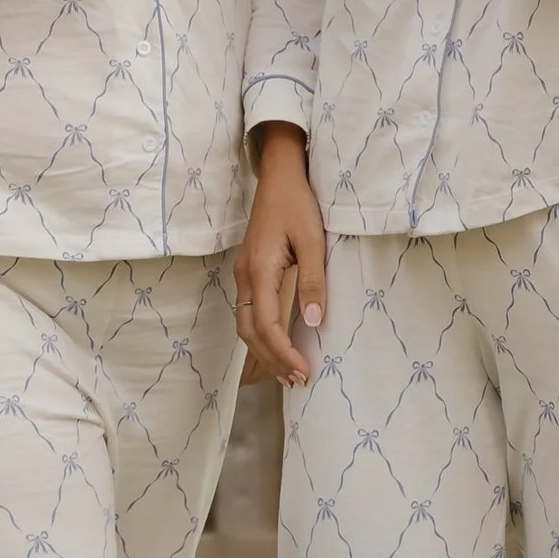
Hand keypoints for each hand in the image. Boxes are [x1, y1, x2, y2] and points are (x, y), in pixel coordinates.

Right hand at [234, 126, 326, 384]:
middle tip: (297, 380)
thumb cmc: (298, 204)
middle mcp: (246, 276)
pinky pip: (249, 312)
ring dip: (264, 351)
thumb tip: (313, 321)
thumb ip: (313, 281)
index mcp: (260, 270)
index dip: (283, 352)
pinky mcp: (249, 271)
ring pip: (245, 325)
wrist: (279, 177)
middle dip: (271, 359)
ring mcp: (244, 274)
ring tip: (287, 371)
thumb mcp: (314, 240)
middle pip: (250, 332)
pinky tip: (278, 343)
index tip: (302, 371)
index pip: (266, 325)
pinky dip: (261, 335)